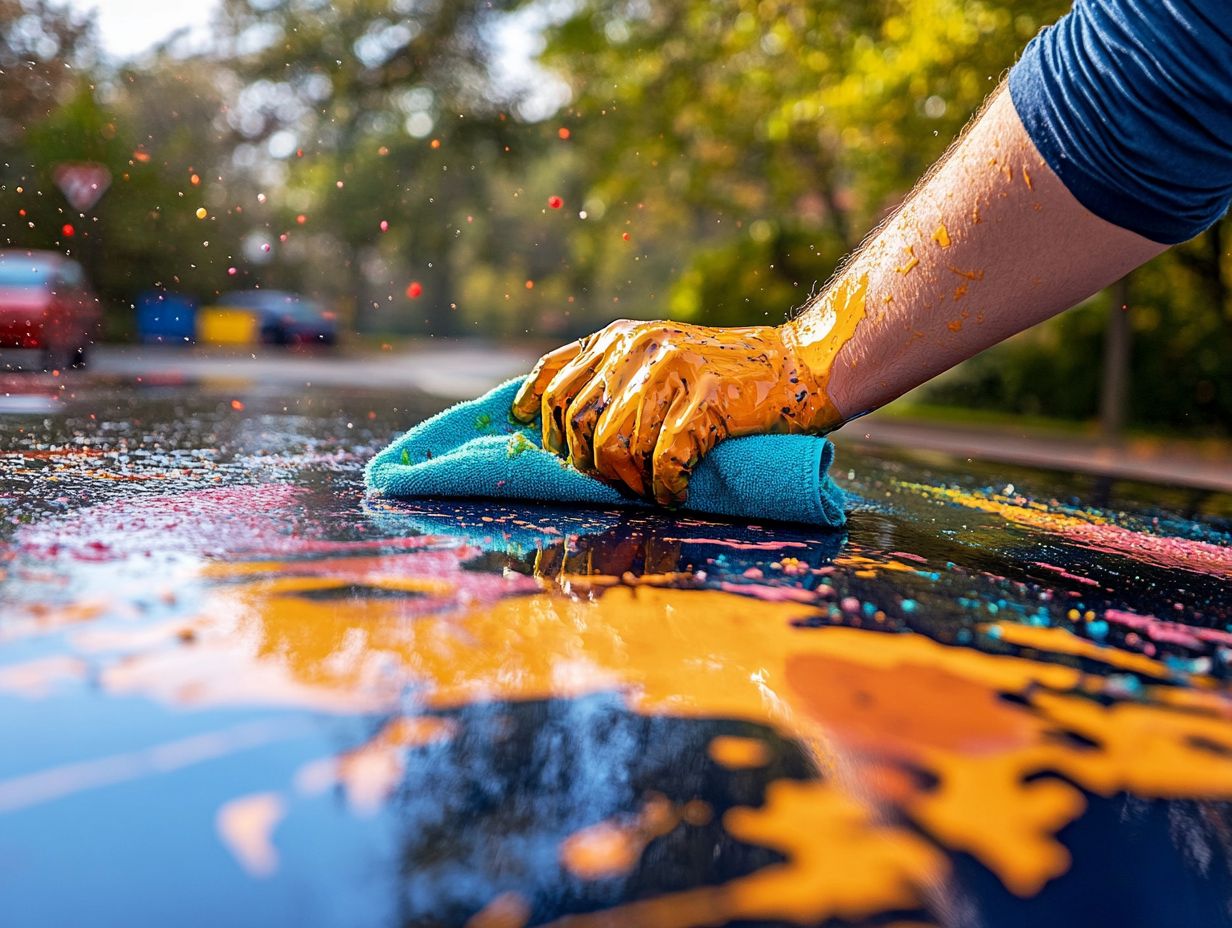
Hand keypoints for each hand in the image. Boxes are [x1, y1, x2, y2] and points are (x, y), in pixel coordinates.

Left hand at [511, 319, 840, 505]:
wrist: (799, 367)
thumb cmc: (724, 377)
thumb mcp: (658, 359)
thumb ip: (612, 378)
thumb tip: (558, 422)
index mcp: (619, 339)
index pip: (553, 382)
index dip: (542, 422)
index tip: (549, 449)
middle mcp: (637, 349)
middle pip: (577, 423)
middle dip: (589, 464)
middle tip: (619, 481)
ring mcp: (673, 372)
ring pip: (613, 447)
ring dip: (629, 481)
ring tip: (651, 488)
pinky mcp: (707, 398)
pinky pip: (664, 460)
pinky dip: (667, 487)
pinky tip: (677, 492)